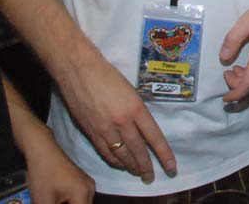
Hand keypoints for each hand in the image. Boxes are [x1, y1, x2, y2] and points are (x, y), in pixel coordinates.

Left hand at [22, 124, 94, 203]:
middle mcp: (90, 189)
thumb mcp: (43, 201)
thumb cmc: (42, 174)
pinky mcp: (80, 181)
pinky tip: (54, 202)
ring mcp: (86, 184)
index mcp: (84, 194)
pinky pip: (78, 198)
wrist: (41, 149)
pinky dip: (68, 203)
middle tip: (51, 203)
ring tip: (52, 201)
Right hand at [56, 52, 175, 183]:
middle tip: (151, 177)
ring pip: (121, 155)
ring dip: (131, 166)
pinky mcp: (90, 132)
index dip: (163, 154)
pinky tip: (120, 164)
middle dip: (146, 166)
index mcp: (136, 108)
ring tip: (138, 173)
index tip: (171, 166)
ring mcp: (105, 128)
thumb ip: (137, 110)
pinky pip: (105, 152)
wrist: (78, 70)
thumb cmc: (106, 74)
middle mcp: (122, 122)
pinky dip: (114, 161)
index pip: (154, 137)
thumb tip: (142, 126)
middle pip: (138, 150)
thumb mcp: (130, 90)